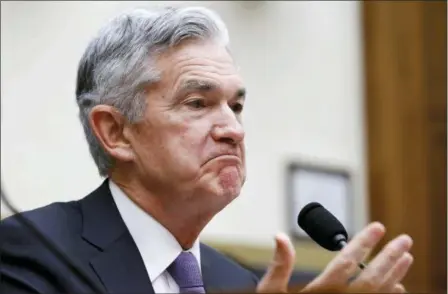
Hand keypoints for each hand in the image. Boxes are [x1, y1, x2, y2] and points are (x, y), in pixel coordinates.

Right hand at [256, 222, 413, 292]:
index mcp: (320, 292)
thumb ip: (279, 266)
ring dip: (395, 274)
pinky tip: (398, 287)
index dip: (364, 243)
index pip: (346, 262)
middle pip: (371, 278)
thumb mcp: (270, 293)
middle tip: (404, 241)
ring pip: (378, 293)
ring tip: (406, 257)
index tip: (378, 228)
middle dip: (389, 257)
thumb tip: (280, 237)